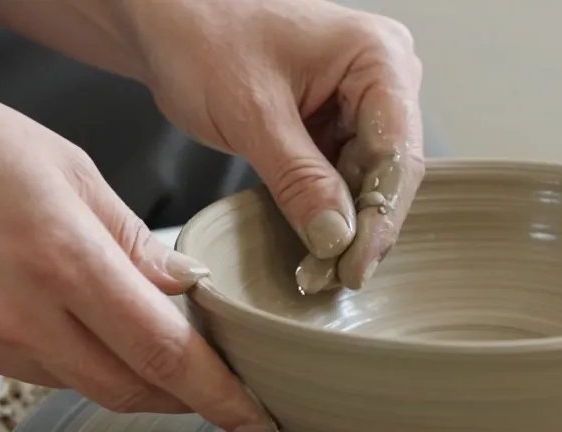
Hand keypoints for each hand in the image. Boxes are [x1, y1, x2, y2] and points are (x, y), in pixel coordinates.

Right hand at [0, 84, 275, 431]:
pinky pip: (38, 373)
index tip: (255, 420)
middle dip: (185, 398)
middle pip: (129, 389)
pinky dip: (77, 359)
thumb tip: (187, 287)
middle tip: (224, 393)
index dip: (217, 396)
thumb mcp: (73, 171)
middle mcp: (21, 314)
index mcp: (65, 260)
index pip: (163, 352)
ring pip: (85, 385)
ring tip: (153, 341)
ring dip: (132, 376)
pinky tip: (79, 323)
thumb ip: (136, 241)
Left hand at [124, 0, 424, 292]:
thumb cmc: (201, 35)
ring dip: (346, 226)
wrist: (164, 22)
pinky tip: (315, 243)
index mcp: (379, 57)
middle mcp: (384, 75)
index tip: (355, 267)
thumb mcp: (251, 113)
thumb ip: (299, 178)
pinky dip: (329, 211)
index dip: (380, 218)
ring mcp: (364, 99)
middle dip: (363, 227)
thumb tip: (339, 240)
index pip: (398, 152)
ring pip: (369, 179)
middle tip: (336, 277)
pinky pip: (345, 175)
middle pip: (390, 170)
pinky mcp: (339, 121)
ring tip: (321, 269)